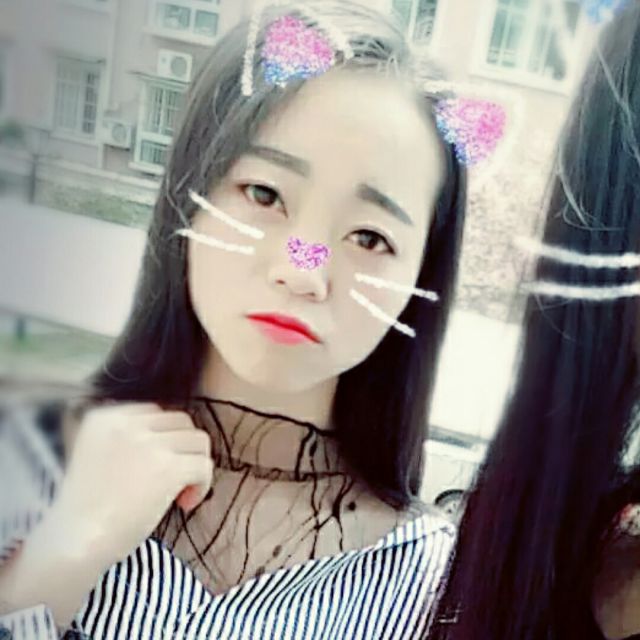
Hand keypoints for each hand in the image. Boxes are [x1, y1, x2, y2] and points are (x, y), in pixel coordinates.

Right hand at [51, 402, 212, 564]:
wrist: (75, 544)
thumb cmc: (86, 510)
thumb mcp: (94, 454)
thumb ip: (127, 437)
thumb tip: (175, 436)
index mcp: (105, 417)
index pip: (156, 413)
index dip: (165, 440)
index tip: (156, 468)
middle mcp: (128, 423)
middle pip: (182, 422)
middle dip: (184, 450)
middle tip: (172, 483)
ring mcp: (149, 443)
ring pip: (198, 441)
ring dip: (195, 467)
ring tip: (179, 494)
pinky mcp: (168, 467)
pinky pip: (204, 465)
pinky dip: (202, 485)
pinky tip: (186, 504)